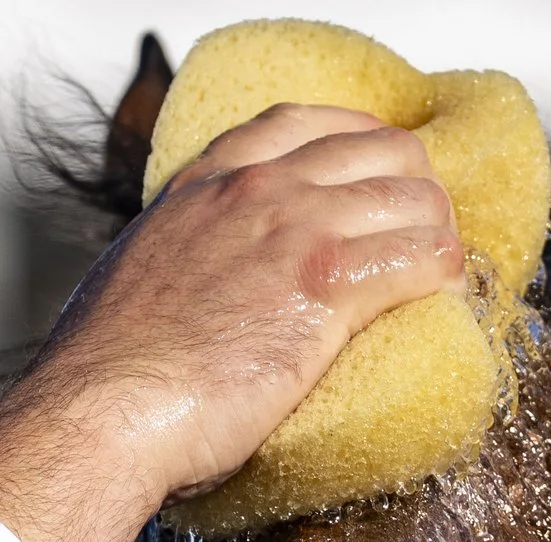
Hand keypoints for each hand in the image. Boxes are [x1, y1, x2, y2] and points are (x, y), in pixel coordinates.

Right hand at [0, 105, 465, 541]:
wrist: (102, 409)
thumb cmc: (106, 369)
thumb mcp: (137, 276)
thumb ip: (181, 261)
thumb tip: (194, 292)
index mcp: (206, 185)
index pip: (301, 124)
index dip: (357, 141)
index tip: (374, 173)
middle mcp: (256, 191)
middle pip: (380, 149)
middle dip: (414, 189)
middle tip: (419, 237)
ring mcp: (296, 231)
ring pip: (414, 197)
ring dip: (439, 234)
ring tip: (439, 276)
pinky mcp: (328, 289)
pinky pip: (425, 257)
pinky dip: (448, 276)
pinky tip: (445, 301)